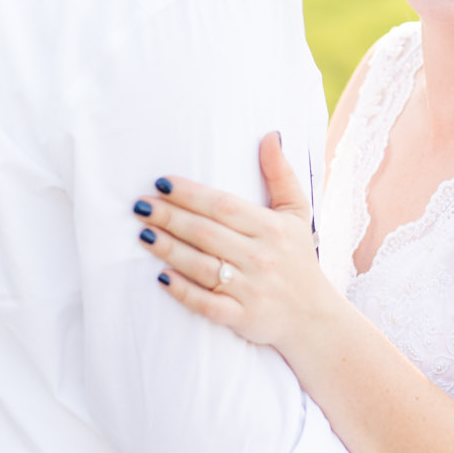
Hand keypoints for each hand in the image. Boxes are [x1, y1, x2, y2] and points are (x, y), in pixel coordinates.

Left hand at [135, 134, 336, 351]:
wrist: (314, 317)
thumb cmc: (299, 258)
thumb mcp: (297, 213)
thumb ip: (281, 174)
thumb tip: (270, 134)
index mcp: (272, 228)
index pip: (224, 207)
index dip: (190, 194)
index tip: (161, 183)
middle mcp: (261, 257)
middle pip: (206, 234)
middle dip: (170, 218)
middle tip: (140, 206)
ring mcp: (251, 289)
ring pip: (202, 266)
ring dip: (169, 249)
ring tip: (143, 233)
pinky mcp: (242, 317)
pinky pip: (207, 304)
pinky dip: (183, 291)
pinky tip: (161, 278)